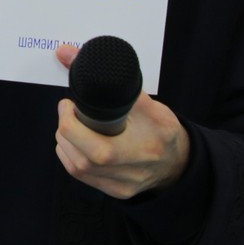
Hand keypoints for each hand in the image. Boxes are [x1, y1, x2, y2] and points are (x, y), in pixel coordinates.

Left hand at [53, 44, 189, 199]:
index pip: (97, 150)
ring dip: (65, 142)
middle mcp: (130, 174)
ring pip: (75, 168)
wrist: (178, 161)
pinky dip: (71, 154)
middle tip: (69, 111)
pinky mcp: (112, 192)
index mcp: (142, 151)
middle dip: (66, 130)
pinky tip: (77, 141)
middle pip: (80, 160)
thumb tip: (68, 52)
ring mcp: (119, 186)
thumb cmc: (163, 130)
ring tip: (74, 124)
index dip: (72, 124)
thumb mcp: (148, 104)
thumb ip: (113, 80)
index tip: (69, 104)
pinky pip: (79, 175)